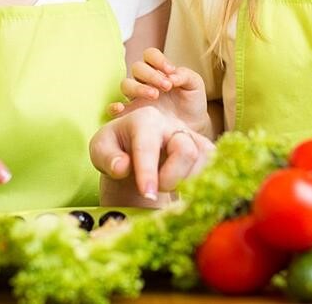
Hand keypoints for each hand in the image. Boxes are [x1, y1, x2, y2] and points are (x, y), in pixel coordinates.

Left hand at [90, 106, 213, 204]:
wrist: (131, 155)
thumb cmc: (114, 150)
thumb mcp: (99, 150)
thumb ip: (107, 158)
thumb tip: (123, 166)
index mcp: (145, 118)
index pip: (149, 145)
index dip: (148, 172)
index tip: (148, 194)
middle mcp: (172, 124)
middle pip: (186, 150)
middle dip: (172, 178)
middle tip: (152, 191)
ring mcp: (190, 136)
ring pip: (202, 159)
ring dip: (185, 181)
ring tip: (163, 185)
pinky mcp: (202, 149)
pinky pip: (212, 165)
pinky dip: (199, 180)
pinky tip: (181, 186)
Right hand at [109, 48, 211, 136]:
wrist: (192, 128)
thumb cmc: (192, 103)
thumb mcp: (195, 85)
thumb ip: (185, 75)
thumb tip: (171, 76)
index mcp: (158, 70)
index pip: (149, 55)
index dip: (157, 59)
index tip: (170, 70)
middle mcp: (144, 81)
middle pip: (137, 68)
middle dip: (151, 75)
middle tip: (166, 86)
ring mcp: (135, 98)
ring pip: (126, 84)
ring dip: (138, 88)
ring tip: (154, 95)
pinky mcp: (130, 114)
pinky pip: (113, 108)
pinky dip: (113, 106)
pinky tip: (121, 108)